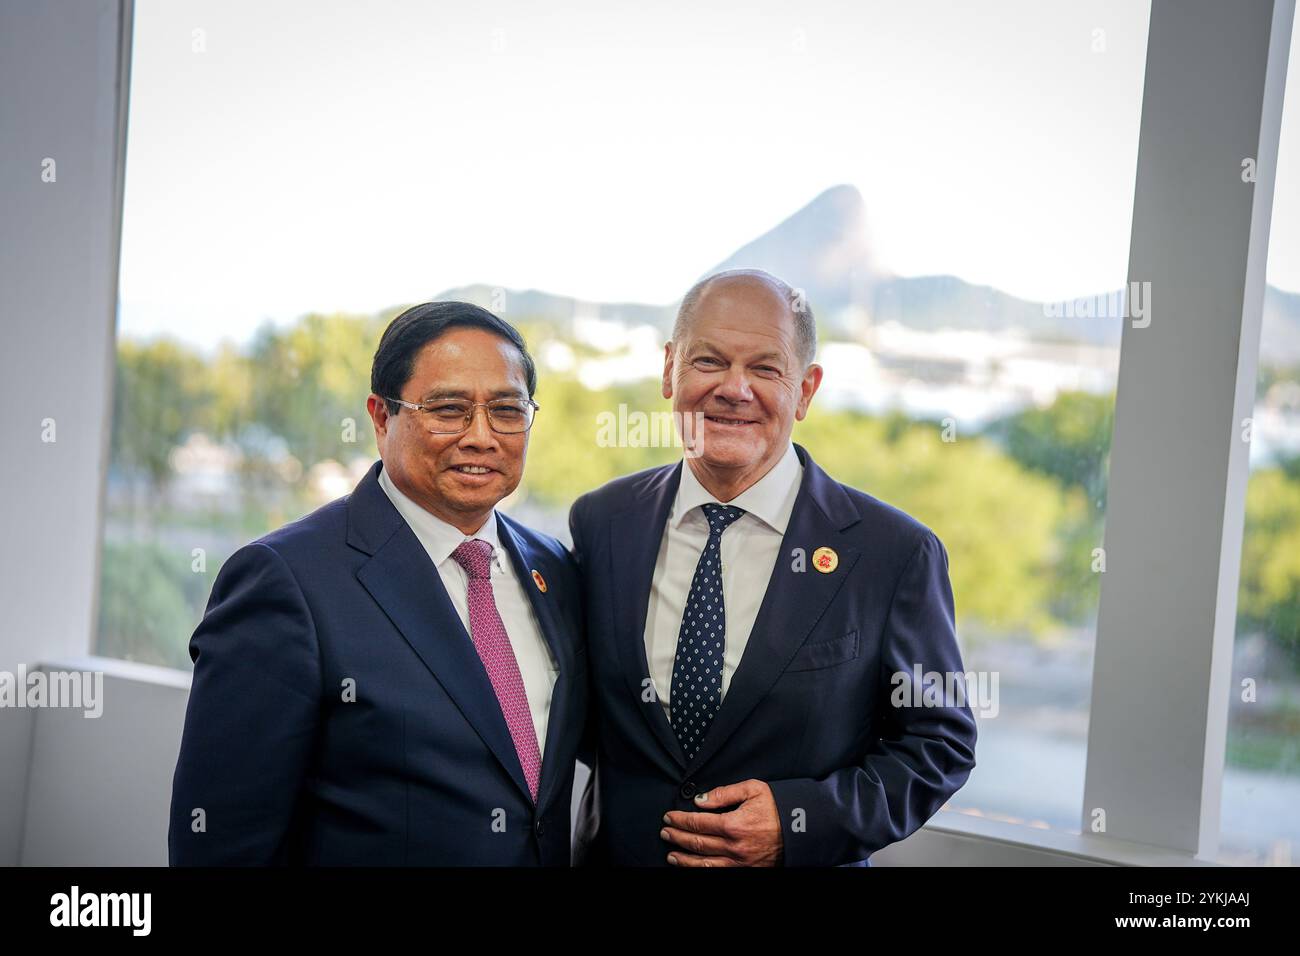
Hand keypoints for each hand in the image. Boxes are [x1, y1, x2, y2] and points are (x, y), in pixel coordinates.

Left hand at [661, 779, 783, 866]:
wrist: (802, 829)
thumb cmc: (779, 807)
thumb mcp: (753, 789)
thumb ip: (724, 793)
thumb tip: (700, 800)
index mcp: (735, 824)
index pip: (698, 823)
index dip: (680, 820)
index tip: (670, 817)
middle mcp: (735, 847)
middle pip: (697, 843)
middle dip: (678, 837)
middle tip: (665, 832)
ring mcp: (740, 863)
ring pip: (704, 864)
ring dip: (684, 859)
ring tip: (671, 854)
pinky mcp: (747, 871)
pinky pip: (718, 873)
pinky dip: (702, 871)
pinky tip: (693, 867)